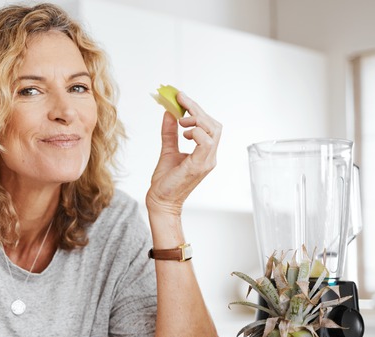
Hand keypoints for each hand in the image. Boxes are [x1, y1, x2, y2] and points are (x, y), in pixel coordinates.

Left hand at [146, 92, 221, 217]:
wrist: (161, 201)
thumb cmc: (165, 181)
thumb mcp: (168, 150)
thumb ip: (170, 133)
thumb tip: (168, 113)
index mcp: (205, 153)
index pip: (209, 125)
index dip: (197, 109)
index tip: (181, 97)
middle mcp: (210, 156)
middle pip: (214, 124)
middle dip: (197, 109)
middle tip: (180, 101)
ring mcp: (207, 161)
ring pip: (213, 130)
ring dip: (197, 120)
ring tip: (181, 122)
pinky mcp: (200, 166)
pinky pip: (206, 142)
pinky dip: (196, 132)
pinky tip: (184, 133)